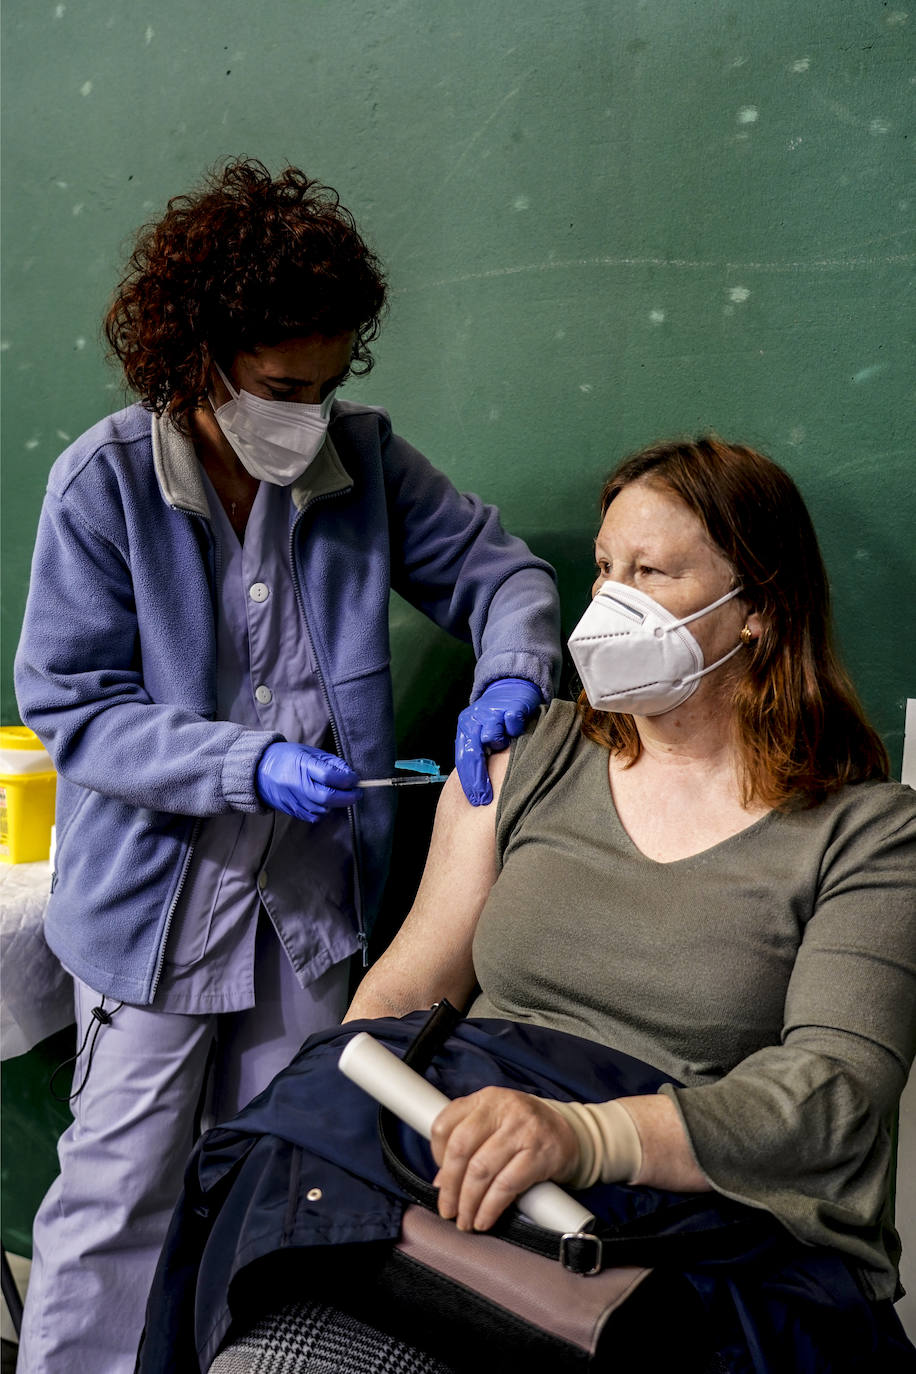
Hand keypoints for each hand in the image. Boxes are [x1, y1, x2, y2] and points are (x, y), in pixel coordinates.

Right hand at [255, 742, 360, 821]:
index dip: (347, 779)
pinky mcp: (292, 811)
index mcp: (301, 765)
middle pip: (328, 797)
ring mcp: (294, 800)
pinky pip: (314, 816)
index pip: (329, 776)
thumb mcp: (308, 752)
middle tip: (357, 792)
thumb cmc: (287, 758)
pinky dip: (325, 810)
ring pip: (324, 809)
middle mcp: (296, 785)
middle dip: (348, 797)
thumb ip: (331, 762)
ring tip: (340, 794)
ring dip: (337, 804)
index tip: (355, 779)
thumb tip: (350, 775)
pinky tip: (325, 802)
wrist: (258, 771)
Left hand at [429, 1087, 578, 1232]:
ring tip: (465, 1220)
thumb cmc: (523, 1130)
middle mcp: (502, 1108)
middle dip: (450, 1186)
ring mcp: (522, 1129)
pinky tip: (484, 1219)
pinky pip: (506, 1185)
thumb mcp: (495, 1123)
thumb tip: (443, 1182)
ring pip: (481, 1170)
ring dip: (468, 1202)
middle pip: (461, 1148)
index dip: (436, 1156)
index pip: (446, 1124)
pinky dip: (490, 1208)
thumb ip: (468, 1142)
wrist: (570, 1133)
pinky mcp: (538, 1154)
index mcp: (485, 1099)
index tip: (440, 1179)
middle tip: (447, 1209)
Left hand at [454, 678, 541, 805]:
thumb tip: (477, 790)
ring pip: (492, 736)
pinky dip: (516, 730)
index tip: (476, 800)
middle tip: (485, 797)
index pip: (463, 758)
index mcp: (465, 728)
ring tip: (505, 744)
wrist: (510, 688)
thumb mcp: (481, 734)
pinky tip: (518, 730)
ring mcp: (492, 711)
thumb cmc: (496, 718)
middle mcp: (474, 719)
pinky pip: (513, 724)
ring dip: (499, 744)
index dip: (470, 781)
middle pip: (473, 752)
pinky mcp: (511, 706)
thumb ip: (477, 755)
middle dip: (478, 777)